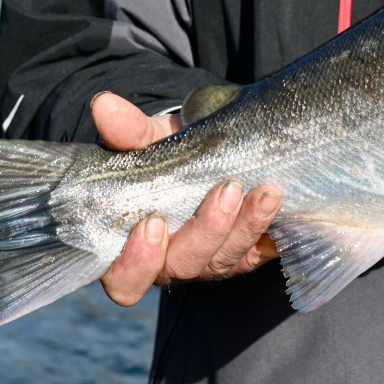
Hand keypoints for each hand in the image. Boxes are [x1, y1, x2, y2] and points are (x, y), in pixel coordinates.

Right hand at [91, 92, 282, 306]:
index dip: (136, 261)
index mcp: (134, 246)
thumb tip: (104, 104)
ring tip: (267, 190)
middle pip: (183, 266)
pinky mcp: (247, 253)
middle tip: (227, 189)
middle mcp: (171, 262)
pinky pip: (260, 251)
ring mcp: (211, 260)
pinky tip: (280, 205)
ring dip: (247, 225)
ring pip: (225, 259)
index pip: (125, 279)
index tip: (152, 222)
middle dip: (207, 230)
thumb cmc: (170, 154)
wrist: (215, 151)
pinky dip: (270, 229)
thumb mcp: (149, 141)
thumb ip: (128, 131)